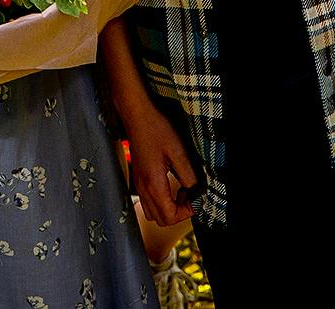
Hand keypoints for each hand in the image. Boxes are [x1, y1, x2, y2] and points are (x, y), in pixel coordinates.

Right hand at [120, 103, 198, 226]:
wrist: (136, 115)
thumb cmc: (156, 129)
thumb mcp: (179, 152)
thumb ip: (189, 176)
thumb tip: (198, 192)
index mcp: (154, 184)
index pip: (170, 217)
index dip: (186, 213)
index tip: (195, 198)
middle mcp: (143, 188)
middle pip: (161, 219)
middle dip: (178, 213)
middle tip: (189, 195)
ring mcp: (138, 184)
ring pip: (153, 213)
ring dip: (169, 208)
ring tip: (181, 190)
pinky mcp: (138, 178)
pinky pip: (148, 201)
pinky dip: (161, 200)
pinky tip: (170, 184)